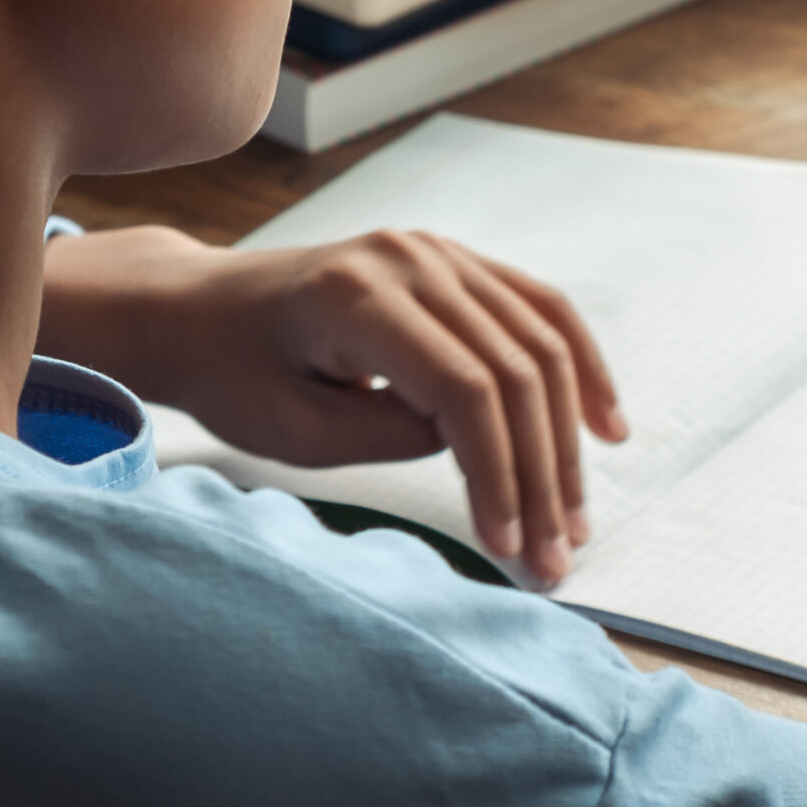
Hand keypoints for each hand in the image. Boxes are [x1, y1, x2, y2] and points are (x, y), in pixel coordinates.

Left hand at [38, 226, 625, 583]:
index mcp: (357, 296)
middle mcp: (409, 259)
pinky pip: (538, 309)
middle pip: (513, 369)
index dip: (498, 473)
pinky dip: (578, 368)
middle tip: (557, 555)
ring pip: (539, 342)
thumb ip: (393, 436)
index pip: (463, 389)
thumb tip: (485, 448)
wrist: (202, 310)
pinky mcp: (454, 260)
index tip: (509, 548)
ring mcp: (437, 251)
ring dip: (568, 435)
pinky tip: (604, 426)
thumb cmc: (233, 376)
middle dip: (542, 472)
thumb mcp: (294, 431)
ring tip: (576, 515)